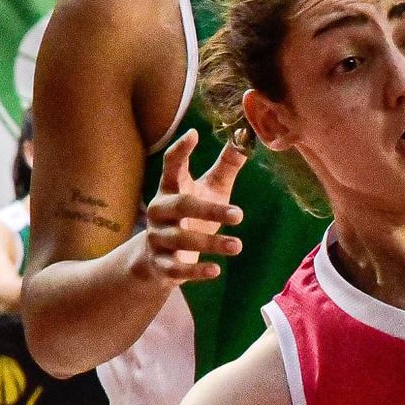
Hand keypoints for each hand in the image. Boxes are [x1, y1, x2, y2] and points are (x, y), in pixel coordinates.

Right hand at [137, 129, 246, 285]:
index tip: (194, 134)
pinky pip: (177, 269)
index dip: (180, 150)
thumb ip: (226, 167)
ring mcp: (158, 238)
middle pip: (182, 205)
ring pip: (183, 239)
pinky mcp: (162, 265)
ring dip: (211, 243)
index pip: (172, 165)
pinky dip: (196, 271)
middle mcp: (160, 210)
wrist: (158, 259)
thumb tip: (246, 138)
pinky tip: (216, 270)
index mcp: (171, 188)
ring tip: (237, 245)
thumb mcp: (209, 190)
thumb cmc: (191, 216)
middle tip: (239, 214)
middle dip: (209, 209)